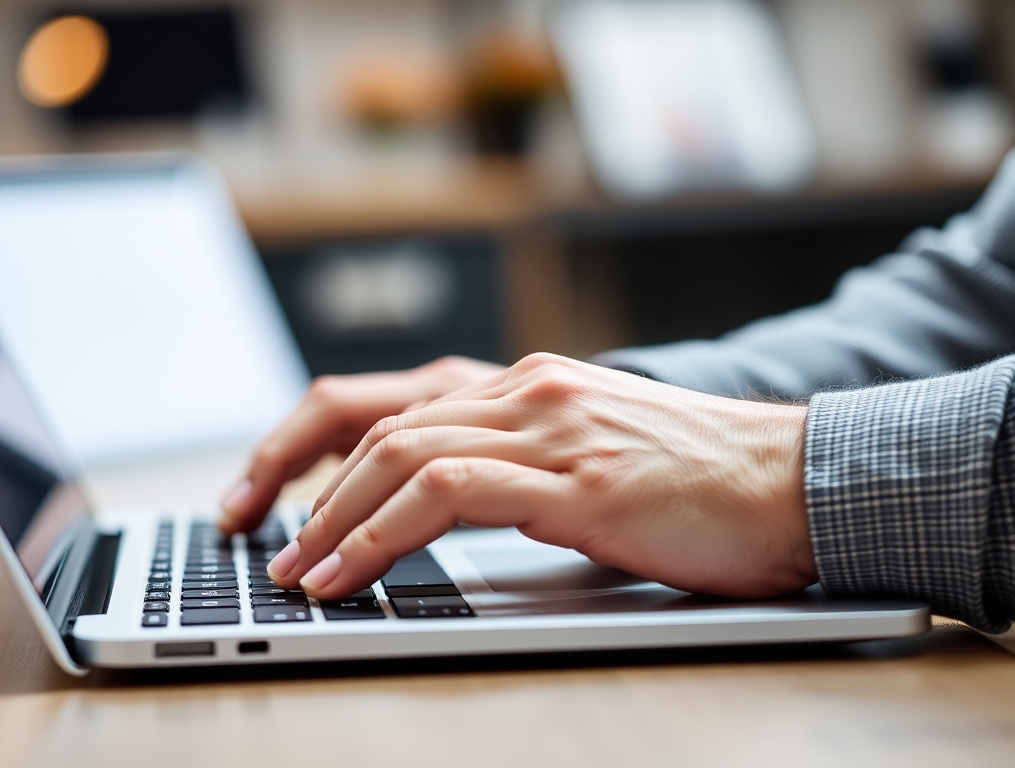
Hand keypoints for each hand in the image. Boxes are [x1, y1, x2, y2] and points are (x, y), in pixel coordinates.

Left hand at [263, 353, 815, 600]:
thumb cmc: (700, 483)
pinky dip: (379, 535)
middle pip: (374, 423)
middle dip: (293, 480)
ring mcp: (547, 429)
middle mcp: (525, 391)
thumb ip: (519, 464)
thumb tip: (439, 510)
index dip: (309, 445)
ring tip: (293, 573)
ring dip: (329, 519)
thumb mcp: (589, 456)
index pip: (387, 402)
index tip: (270, 497)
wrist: (798, 480)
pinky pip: (444, 495)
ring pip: (398, 455)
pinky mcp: (572, 481)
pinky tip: (348, 574)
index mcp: (524, 385)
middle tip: (255, 537)